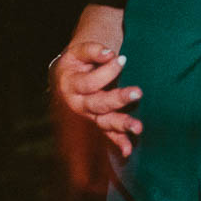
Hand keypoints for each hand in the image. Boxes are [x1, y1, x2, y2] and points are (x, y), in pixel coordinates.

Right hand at [51, 40, 142, 157]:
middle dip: (118, 99)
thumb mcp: (77, 52)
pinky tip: (128, 150)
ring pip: (104, 122)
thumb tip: (109, 53)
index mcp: (71, 86)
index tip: (123, 59)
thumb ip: (92, 51)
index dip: (107, 71)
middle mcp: (78, 104)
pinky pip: (107, 134)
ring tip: (138, 127)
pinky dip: (118, 142)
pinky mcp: (96, 122)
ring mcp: (88, 116)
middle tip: (138, 92)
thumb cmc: (74, 63)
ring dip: (121, 125)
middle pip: (98, 104)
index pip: (90, 82)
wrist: (63, 80)